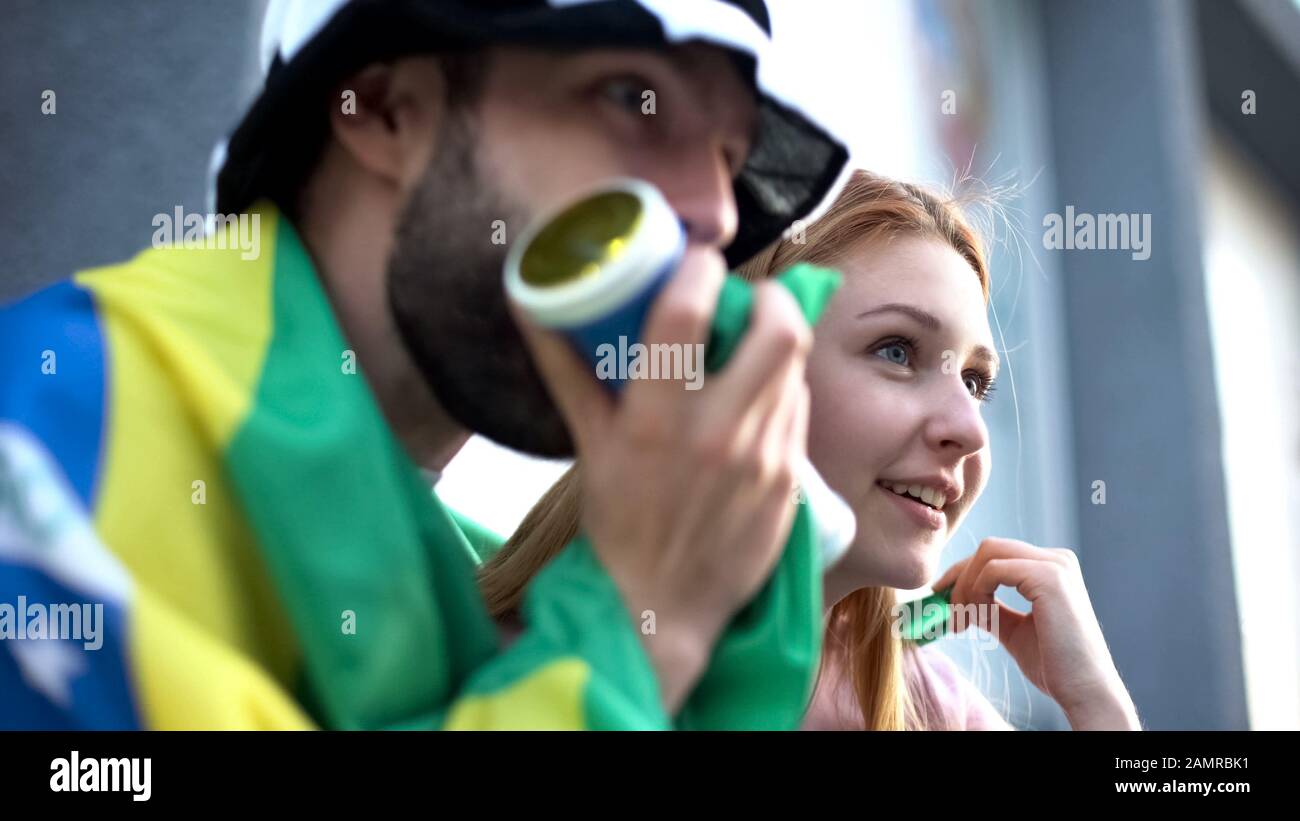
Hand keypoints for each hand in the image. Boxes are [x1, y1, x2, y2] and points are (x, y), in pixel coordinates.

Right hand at [513, 246, 811, 713]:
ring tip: (746, 350)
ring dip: (776, 345)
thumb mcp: (588, 444)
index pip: (689, 314)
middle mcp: (718, 436)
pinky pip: (798, 412)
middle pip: (779, 330)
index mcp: (655, 422)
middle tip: (746, 299)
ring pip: (794, 368)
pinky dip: (780, 392)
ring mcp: (764, 461)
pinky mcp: (791, 483)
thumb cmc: (617, 523)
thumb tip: (530, 300)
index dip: (699, 268)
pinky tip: (753, 403)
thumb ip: (566, 368)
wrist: (659, 609)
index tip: (695, 262)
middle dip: (769, 297)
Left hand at [932, 537, 1140, 729]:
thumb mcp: (1013, 629)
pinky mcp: (1049, 577)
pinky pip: (993, 569)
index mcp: (1052, 568)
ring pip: (987, 554)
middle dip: (959, 578)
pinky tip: (979, 620)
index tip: (941, 595)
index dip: (963, 572)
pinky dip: (976, 592)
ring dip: (965, 587)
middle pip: (988, 549)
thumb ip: (990, 608)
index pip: (996, 554)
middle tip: (949, 615)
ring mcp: (1055, 565)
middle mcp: (1057, 559)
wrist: (1083, 690)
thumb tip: (957, 597)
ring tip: (963, 621)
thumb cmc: (1053, 665)